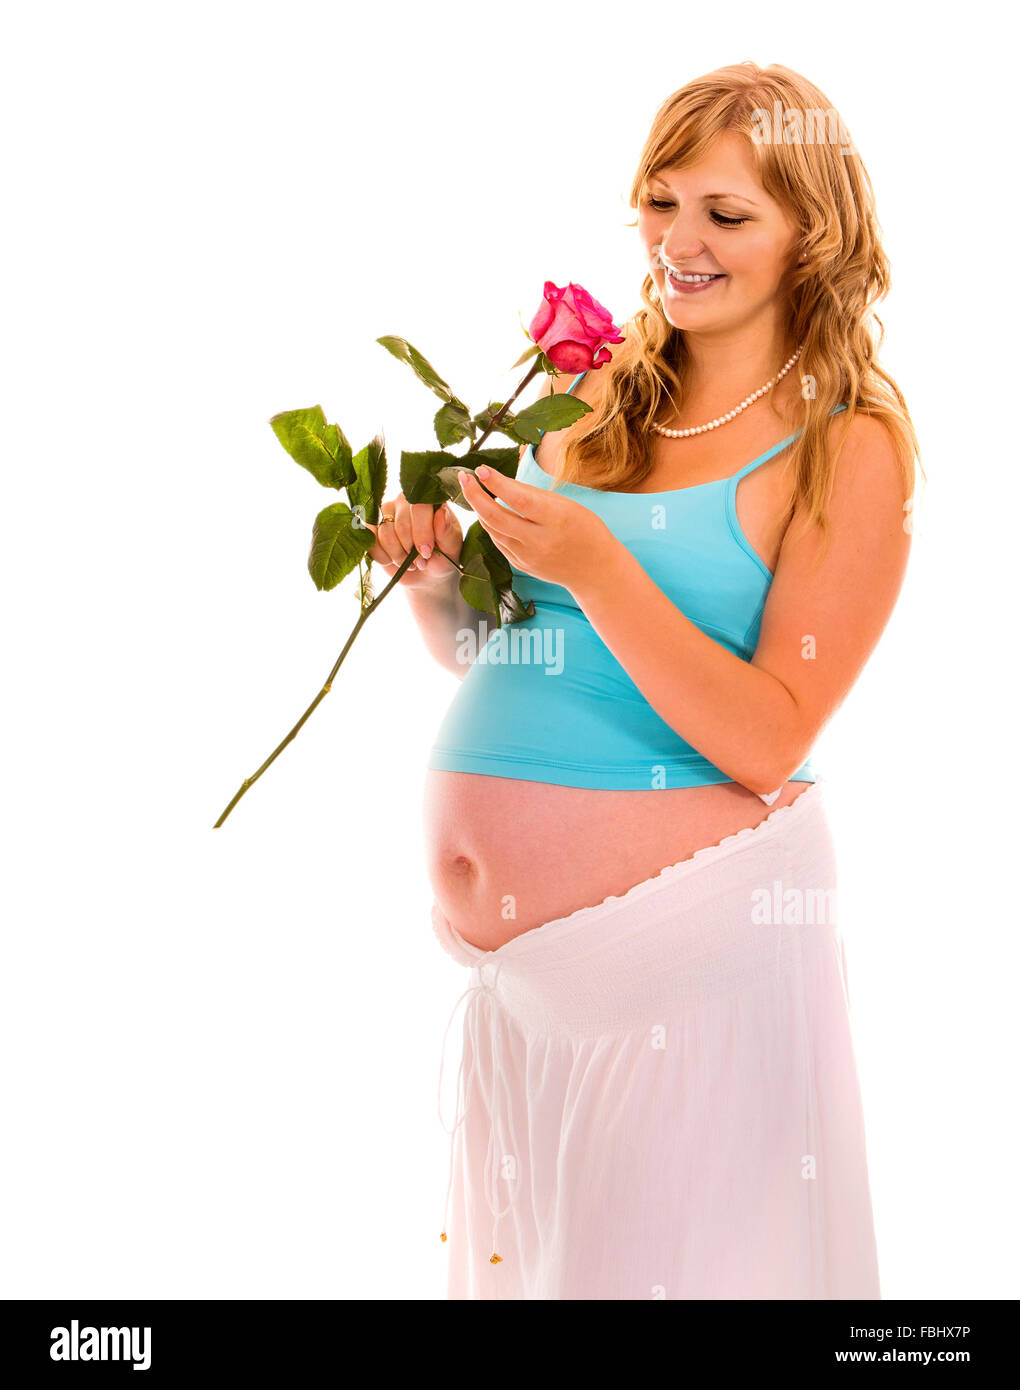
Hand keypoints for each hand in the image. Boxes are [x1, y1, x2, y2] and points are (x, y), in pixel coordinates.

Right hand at [365, 493, 463, 589]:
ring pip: (385, 534)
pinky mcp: (371, 526)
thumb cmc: (442, 557)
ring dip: (398, 556)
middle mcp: (405, 501)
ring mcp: (385, 511)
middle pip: (402, 524)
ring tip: (409, 563)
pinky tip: (393, 560)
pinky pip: (370, 541)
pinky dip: (382, 557)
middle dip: (411, 550)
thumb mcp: (451, 548)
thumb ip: (447, 532)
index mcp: (428, 500)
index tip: (427, 552)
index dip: (422, 531)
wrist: (426, 574)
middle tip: (421, 562)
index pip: (420, 506)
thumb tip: (441, 514)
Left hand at [457, 465, 616, 591]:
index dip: (496, 484)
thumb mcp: (567, 505)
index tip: (480, 469)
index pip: (519, 499)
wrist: (596, 570)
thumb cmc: (585, 529)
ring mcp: (528, 556)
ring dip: (479, 509)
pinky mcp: (521, 565)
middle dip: (475, 495)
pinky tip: (487, 512)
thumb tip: (500, 481)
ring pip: (493, 530)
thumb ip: (533, 495)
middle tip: (463, 477)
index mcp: (556, 520)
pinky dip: (490, 525)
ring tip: (473, 490)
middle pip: (496, 517)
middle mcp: (539, 540)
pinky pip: (498, 542)